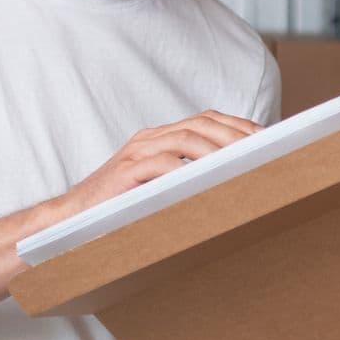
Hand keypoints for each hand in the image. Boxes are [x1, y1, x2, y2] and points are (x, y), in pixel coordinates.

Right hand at [57, 111, 258, 214]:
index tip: (267, 139)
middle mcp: (149, 139)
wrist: (71, 219)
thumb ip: (190, 178)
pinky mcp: (124, 173)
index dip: (238, 126)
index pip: (207, 120)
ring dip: (217, 149)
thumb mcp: (161, 188)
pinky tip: (207, 180)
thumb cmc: (122, 208)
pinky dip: (186, 169)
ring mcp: (136, 153)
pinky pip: (160, 164)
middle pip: (201, 124)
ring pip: (185, 138)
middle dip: (235, 135)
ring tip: (243, 162)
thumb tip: (236, 182)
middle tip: (263, 151)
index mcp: (161, 138)